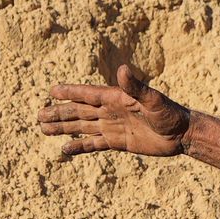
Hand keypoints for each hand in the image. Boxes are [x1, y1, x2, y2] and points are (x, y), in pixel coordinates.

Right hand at [43, 62, 197, 157]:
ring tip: (43, 128)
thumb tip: (122, 69)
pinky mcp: (117, 142)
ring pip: (82, 126)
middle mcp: (110, 110)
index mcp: (115, 98)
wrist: (181, 134)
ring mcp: (112, 126)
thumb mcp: (153, 100)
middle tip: (38, 115)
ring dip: (64, 127)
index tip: (52, 91)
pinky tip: (65, 149)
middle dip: (59, 113)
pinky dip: (80, 146)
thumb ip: (136, 87)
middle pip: (78, 111)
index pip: (87, 94)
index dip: (70, 93)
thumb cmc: (170, 114)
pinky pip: (93, 143)